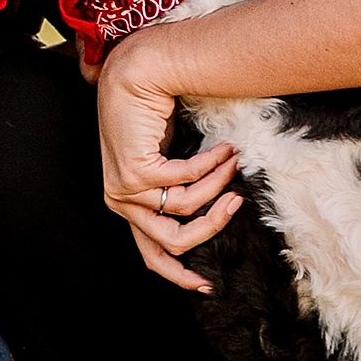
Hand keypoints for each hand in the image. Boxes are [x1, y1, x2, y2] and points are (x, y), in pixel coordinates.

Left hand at [94, 34, 241, 292]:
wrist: (133, 75)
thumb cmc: (152, 115)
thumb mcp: (167, 160)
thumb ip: (181, 187)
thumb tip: (222, 207)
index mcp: (128, 206)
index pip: (151, 255)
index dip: (179, 275)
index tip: (207, 285)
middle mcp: (122, 202)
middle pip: (173, 242)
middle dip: (212, 226)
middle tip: (238, 203)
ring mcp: (125, 189)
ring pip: (185, 211)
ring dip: (217, 187)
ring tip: (234, 164)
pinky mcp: (134, 171)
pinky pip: (186, 181)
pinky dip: (211, 166)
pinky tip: (224, 150)